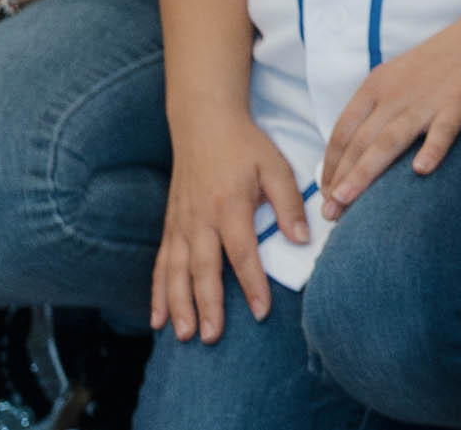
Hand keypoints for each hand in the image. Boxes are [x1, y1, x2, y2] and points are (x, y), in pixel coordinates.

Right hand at [153, 104, 313, 343]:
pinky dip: (158, 293)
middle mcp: (201, 219)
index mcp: (230, 205)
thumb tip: (302, 239)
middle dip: (207, 304)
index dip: (252, 284)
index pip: (242, 252)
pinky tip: (158, 319)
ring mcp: (181, 224)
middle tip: (211, 337)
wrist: (203, 124)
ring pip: (176, 271)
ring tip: (183, 334)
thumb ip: (289, 203)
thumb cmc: (245, 146)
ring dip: (178, 305)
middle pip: (203, 268)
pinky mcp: (170, 226)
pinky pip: (162, 264)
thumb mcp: (275, 166)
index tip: (261, 311)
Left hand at [314, 10, 460, 211]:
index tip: (325, 194)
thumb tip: (358, 149)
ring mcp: (427, 99)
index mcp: (378, 85)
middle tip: (329, 213)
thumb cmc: (447, 59)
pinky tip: (421, 171)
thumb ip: (380, 108)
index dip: (330, 166)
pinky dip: (431, 149)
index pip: (343, 131)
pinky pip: (443, 130)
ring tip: (347, 201)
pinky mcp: (460, 102)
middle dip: (339, 180)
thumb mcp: (402, 77)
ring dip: (365, 173)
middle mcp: (396, 93)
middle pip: (359, 142)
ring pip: (389, 141)